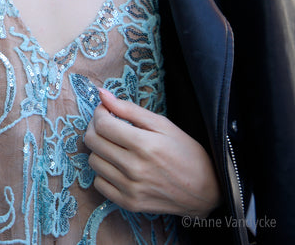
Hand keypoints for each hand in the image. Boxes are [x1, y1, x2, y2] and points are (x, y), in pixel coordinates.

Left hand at [84, 88, 221, 217]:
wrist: (204, 190)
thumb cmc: (185, 152)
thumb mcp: (162, 124)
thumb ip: (129, 108)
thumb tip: (102, 94)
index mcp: (144, 144)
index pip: (102, 124)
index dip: (100, 113)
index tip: (106, 110)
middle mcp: (134, 168)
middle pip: (93, 142)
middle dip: (95, 127)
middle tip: (107, 124)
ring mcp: (130, 189)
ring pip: (94, 162)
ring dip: (99, 149)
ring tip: (114, 144)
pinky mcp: (129, 204)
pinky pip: (99, 184)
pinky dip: (103, 172)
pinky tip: (116, 165)